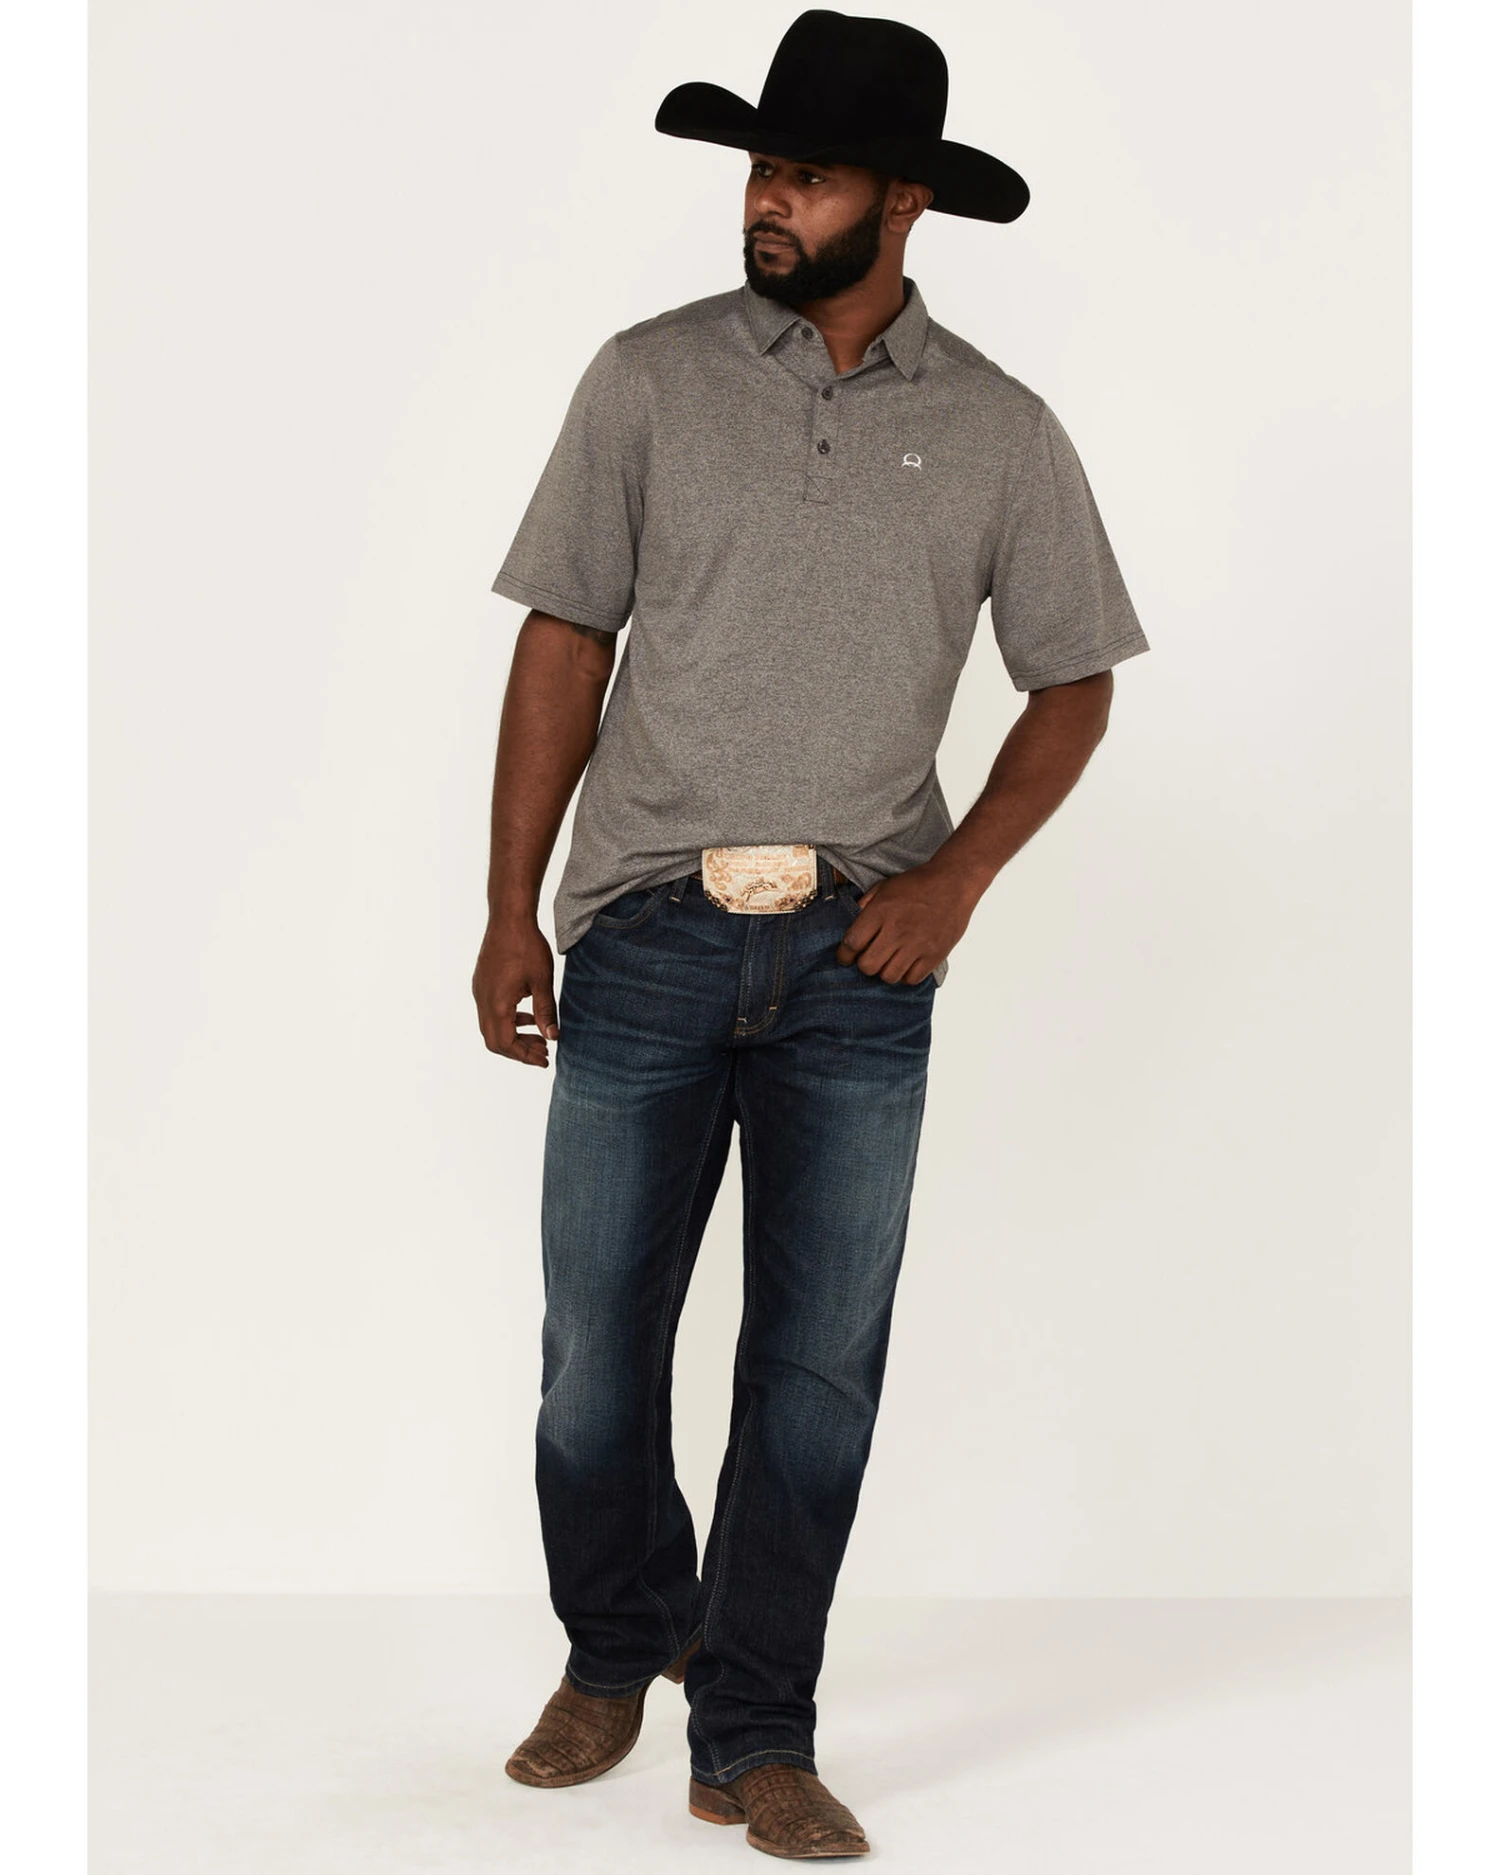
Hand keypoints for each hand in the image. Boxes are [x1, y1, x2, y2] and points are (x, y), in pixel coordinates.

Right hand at [473, 917, 558, 1066]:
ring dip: (514, 1035)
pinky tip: (527, 1015)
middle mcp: (482, 1000)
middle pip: (495, 1040)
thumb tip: (553, 1037)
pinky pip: (490, 1012)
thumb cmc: (527, 946)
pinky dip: (508, 1021)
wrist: (509, 918)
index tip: (544, 1060)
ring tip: (539, 1037)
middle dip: (519, 1050)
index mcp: (497, 1004)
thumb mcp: (542, 981)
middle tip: (543, 1052)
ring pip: (491, 1027)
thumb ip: (546, 1012)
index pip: (506, 1044)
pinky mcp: (482, 983)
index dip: (525, 1056)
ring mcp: (479, 991)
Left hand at [835, 861, 978, 983]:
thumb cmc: (918, 883)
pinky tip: (907, 963)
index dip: (844, 955)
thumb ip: (866, 904)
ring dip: (885, 971)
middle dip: (864, 964)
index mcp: (881, 912)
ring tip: (889, 961)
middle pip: (868, 966)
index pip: (852, 943)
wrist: (953, 882)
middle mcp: (896, 931)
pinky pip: (911, 979)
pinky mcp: (934, 955)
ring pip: (889, 976)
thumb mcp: (886, 886)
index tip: (845, 957)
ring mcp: (916, 945)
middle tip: (870, 957)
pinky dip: (906, 975)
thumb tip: (853, 922)